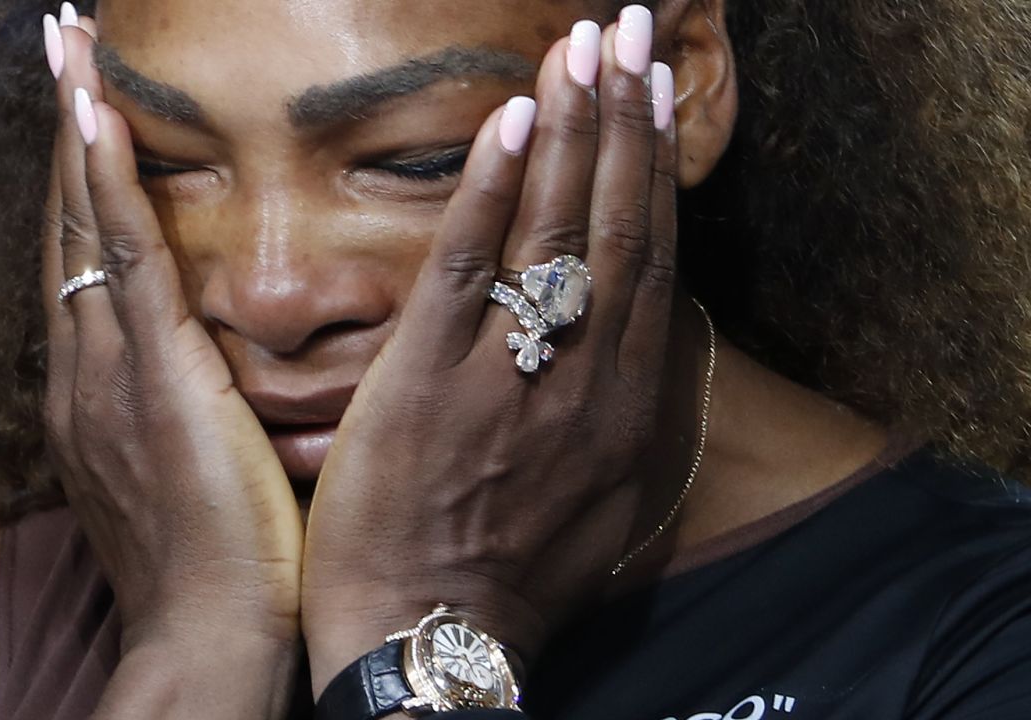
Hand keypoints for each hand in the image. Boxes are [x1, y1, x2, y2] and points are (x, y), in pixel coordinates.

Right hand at [38, 12, 302, 661]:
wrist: (208, 635)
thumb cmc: (218, 569)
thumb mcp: (192, 478)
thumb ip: (190, 418)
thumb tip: (215, 384)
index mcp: (99, 399)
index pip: (85, 271)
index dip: (81, 195)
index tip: (85, 128)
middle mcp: (86, 373)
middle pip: (68, 233)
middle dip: (65, 144)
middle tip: (59, 57)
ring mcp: (109, 370)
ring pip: (85, 229)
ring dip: (79, 138)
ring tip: (68, 55)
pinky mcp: (153, 372)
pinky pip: (124, 256)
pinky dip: (107, 183)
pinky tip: (99, 119)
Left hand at [302, 12, 685, 689]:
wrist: (433, 635)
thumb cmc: (512, 574)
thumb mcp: (599, 499)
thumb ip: (619, 412)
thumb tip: (633, 340)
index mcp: (625, 405)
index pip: (650, 260)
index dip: (655, 170)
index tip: (656, 96)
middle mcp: (585, 378)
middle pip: (618, 226)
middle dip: (626, 121)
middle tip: (630, 32)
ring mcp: (510, 375)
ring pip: (557, 233)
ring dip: (574, 131)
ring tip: (585, 46)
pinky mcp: (431, 380)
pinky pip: (469, 269)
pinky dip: (494, 191)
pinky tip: (510, 121)